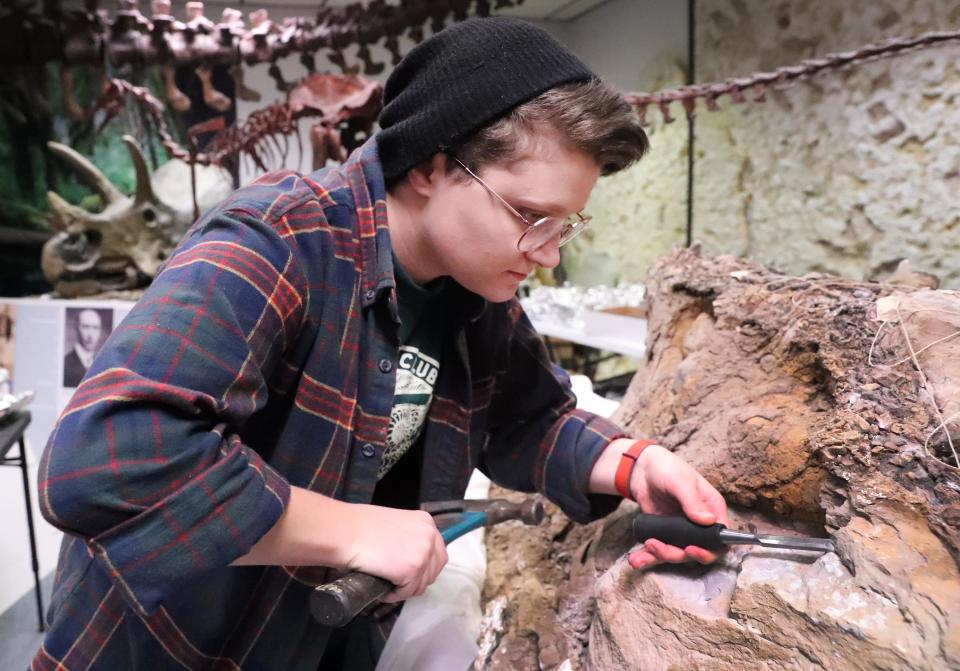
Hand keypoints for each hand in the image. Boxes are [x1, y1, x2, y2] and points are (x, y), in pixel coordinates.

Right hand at [341, 504, 447, 601]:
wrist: (344, 532)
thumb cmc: (359, 526)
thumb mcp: (394, 524)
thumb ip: (409, 538)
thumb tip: (409, 557)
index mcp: (426, 522)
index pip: (437, 553)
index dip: (423, 567)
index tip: (409, 573)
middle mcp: (429, 536)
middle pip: (433, 570)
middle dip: (416, 580)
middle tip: (396, 582)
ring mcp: (423, 554)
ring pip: (421, 585)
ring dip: (404, 588)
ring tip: (385, 583)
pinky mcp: (411, 570)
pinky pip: (407, 592)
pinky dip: (394, 595)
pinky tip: (381, 587)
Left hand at [627, 444, 728, 569]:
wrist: (642, 469)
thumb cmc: (667, 468)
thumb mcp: (680, 481)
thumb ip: (693, 501)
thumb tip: (708, 521)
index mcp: (712, 509)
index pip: (720, 537)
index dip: (710, 549)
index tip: (692, 550)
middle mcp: (700, 524)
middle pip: (698, 551)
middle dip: (678, 554)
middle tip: (658, 546)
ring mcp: (682, 531)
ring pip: (677, 553)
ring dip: (660, 556)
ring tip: (646, 547)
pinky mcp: (666, 534)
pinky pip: (660, 550)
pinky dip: (648, 557)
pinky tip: (636, 560)